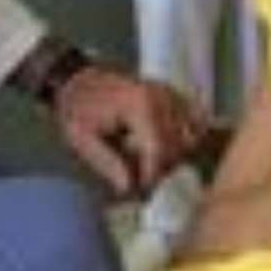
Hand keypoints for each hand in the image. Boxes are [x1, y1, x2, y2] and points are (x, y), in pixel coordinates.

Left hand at [55, 65, 207, 195]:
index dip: (151, 175)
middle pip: (177, 145)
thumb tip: (129, 188)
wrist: (75, 81)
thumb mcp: (82, 139)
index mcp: (139, 106)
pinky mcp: (172, 94)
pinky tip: (166, 146)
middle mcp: (161, 97)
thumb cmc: (76, 109)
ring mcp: (169, 94)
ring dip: (174, 154)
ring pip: (190, 135)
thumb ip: (107, 163)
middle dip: (161, 167)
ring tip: (148, 161)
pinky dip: (185, 136)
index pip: (158, 150)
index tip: (140, 190)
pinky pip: (194, 120)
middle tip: (140, 178)